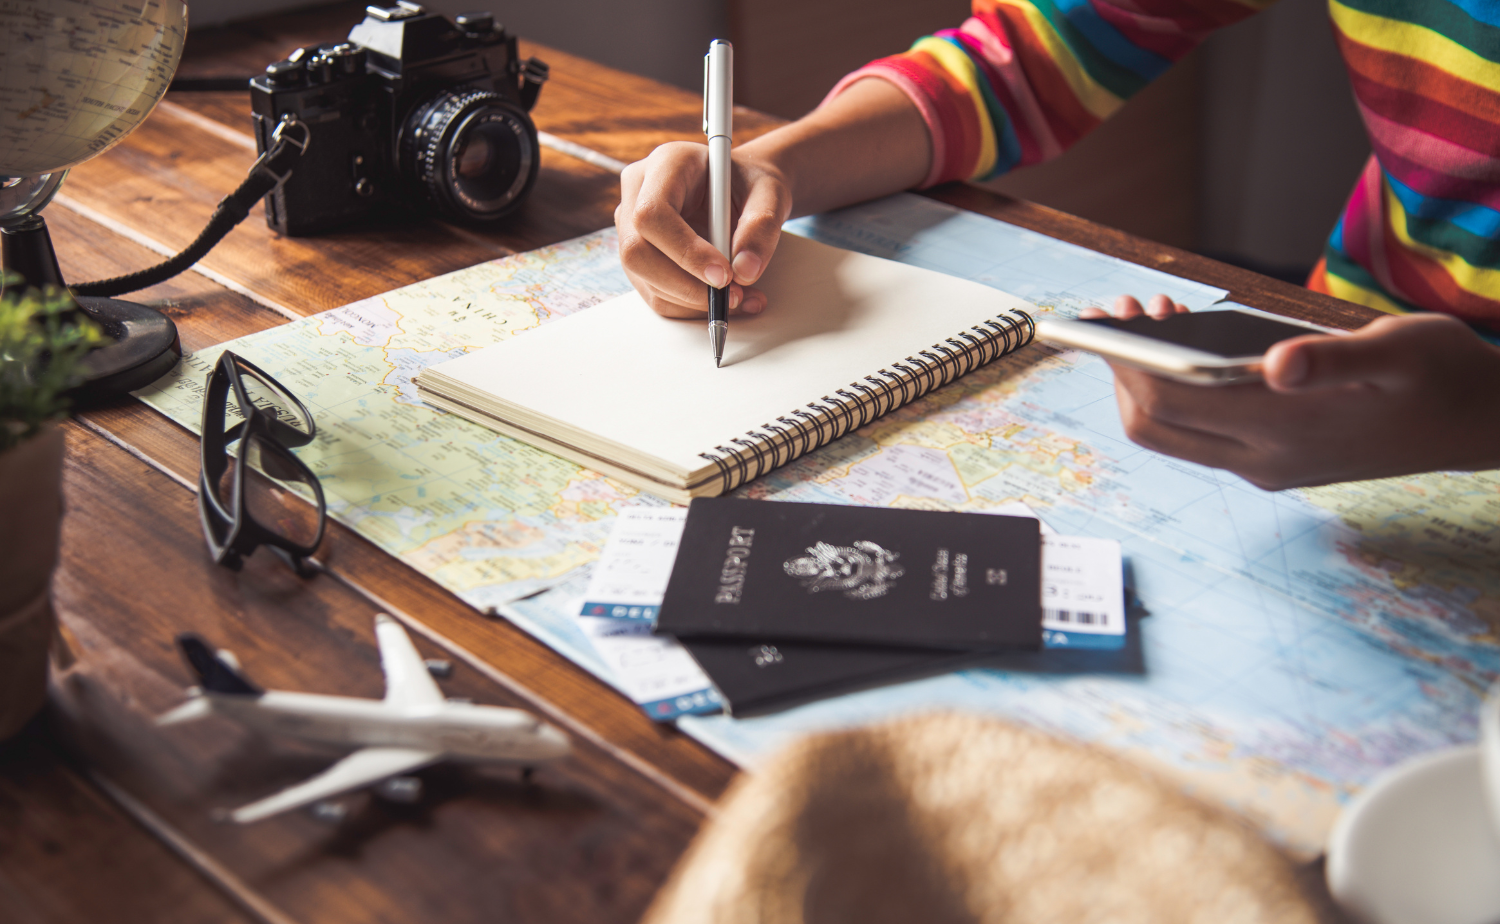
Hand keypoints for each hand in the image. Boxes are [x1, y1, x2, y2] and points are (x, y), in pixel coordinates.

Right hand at [615, 142, 789, 318]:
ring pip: (644, 278)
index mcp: (666, 163)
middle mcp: (638, 192)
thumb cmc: (751, 184)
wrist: (743, 191)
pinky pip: (655, 292)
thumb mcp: (769, 194)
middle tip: (730, 295)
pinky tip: (724, 299)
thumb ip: (761, 226)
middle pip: (637, 251)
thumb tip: (745, 271)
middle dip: (685, 285)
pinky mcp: (640, 256)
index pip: (653, 214)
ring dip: (692, 300)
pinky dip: (691, 306)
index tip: (724, 274)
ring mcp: (632, 226)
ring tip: (739, 298)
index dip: (685, 251)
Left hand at [1083, 297, 1499, 488]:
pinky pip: (1202, 431)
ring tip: (1155, 317)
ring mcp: (1266, 466)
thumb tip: (1276, 363)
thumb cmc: (1443, 376)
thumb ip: (1336, 357)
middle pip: (1153, 425)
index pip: (1170, 402)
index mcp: (1285, 431)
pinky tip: (1191, 343)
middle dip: (1124, 370)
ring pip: (1173, 431)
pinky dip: (1181, 389)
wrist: (1482, 423)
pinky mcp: (1273, 460)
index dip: (1129, 360)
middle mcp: (1263, 460)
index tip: (1115, 316)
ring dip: (1149, 378)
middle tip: (1124, 311)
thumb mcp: (1401, 350)